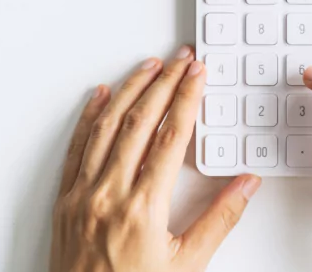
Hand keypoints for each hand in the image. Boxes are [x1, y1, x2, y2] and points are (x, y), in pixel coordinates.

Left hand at [51, 46, 260, 271]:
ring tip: (147, 67)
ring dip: (128, 91)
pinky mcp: (65, 202)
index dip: (186, 100)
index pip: (170, 137)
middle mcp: (108, 194)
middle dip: (162, 84)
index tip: (198, 76)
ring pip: (105, 128)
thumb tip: (246, 184)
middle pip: (139, 122)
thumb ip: (219, 220)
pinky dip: (88, 118)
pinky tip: (98, 98)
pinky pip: (76, 149)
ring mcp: (82, 196)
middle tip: (180, 60)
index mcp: (143, 208)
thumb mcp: (187, 266)